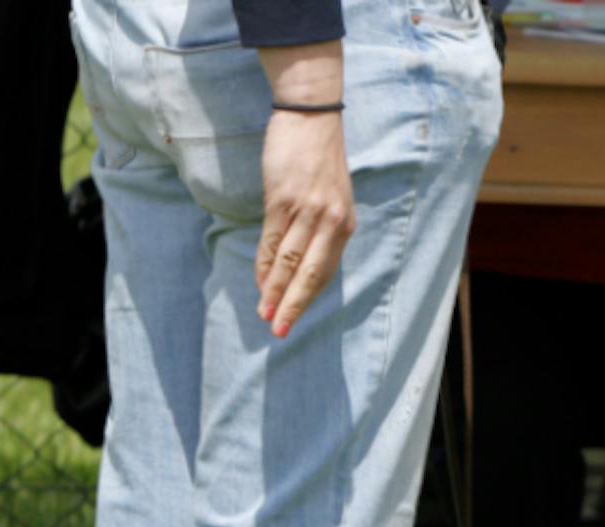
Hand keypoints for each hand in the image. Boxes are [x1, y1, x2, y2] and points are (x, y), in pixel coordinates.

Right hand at [254, 42, 355, 339]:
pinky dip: (265, 264)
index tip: (293, 319)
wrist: (310, 117)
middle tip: (281, 332)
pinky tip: (259, 282)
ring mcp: (307, 211)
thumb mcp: (328, 197)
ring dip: (275, 291)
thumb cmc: (317, 158)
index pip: (326, 271)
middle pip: (311, 274)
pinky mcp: (284, 198)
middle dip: (294, 305)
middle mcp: (331, 222)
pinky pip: (273, 239)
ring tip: (265, 315)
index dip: (308, 297)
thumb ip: (318, 227)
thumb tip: (296, 261)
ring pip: (290, 261)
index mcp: (345, 225)